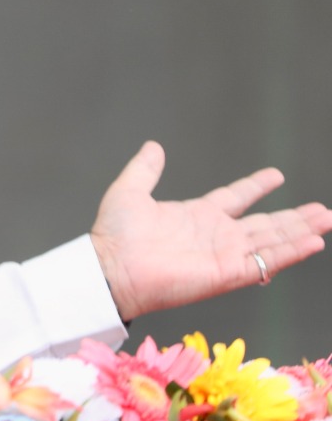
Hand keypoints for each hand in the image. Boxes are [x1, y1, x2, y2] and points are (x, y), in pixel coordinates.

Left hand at [90, 141, 331, 320]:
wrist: (110, 267)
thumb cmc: (115, 235)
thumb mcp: (131, 191)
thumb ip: (145, 169)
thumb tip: (153, 146)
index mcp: (197, 215)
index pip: (236, 198)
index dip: (256, 186)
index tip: (276, 175)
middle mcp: (216, 236)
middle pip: (266, 223)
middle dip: (296, 217)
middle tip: (324, 209)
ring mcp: (224, 255)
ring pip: (273, 241)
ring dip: (302, 231)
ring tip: (328, 220)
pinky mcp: (227, 273)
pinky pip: (265, 262)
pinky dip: (290, 252)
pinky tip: (313, 242)